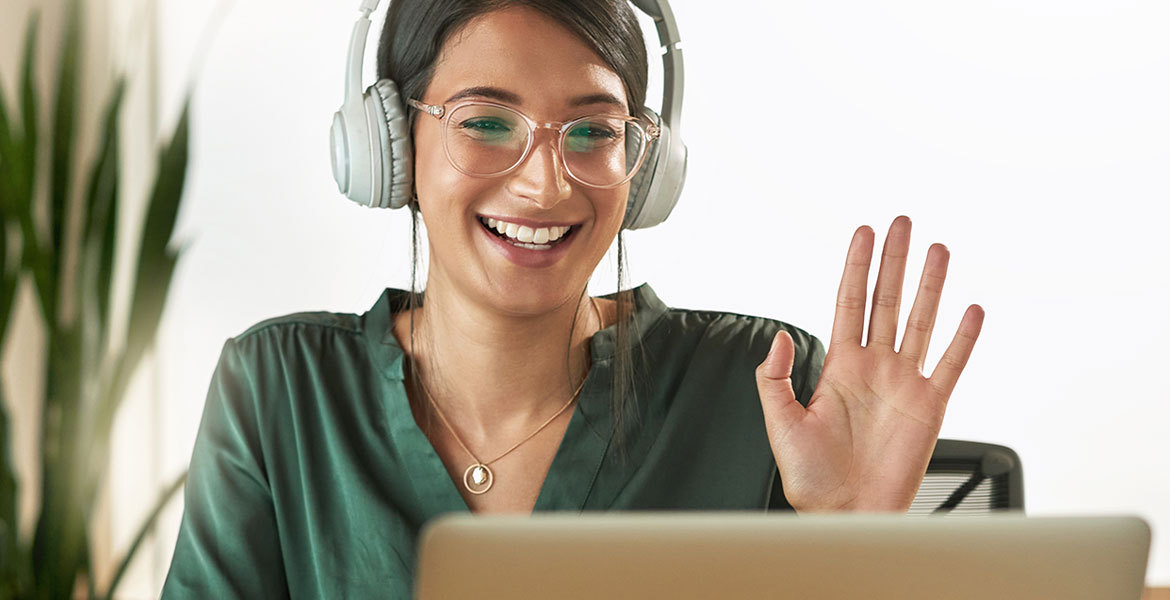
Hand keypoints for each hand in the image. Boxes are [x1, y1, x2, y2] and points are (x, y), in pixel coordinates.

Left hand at [755, 216, 984, 511]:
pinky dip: (963, 338)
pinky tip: (972, 310)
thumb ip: (774, 377)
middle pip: (886, 300)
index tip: (864, 233)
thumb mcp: (779, 422)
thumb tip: (781, 336)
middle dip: (894, 261)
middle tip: (903, 223)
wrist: (844, 513)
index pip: (849, 302)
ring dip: (930, 286)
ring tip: (938, 251)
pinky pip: (950, 365)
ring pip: (919, 321)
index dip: (857, 267)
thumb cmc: (811, 476)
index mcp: (839, 366)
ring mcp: (903, 383)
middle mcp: (874, 367)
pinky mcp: (929, 406)